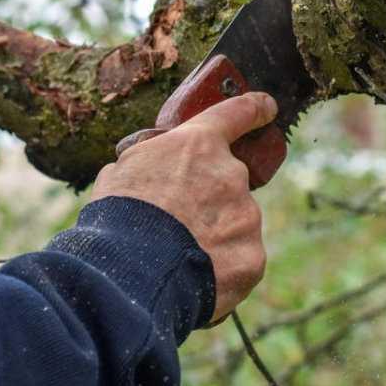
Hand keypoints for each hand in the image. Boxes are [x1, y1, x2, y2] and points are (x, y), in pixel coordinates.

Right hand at [91, 91, 277, 321]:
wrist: (131, 272)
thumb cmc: (118, 217)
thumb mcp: (123, 171)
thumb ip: (149, 162)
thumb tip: (150, 173)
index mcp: (198, 145)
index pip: (237, 113)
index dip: (254, 109)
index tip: (267, 108)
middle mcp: (231, 174)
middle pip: (228, 184)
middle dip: (209, 200)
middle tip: (177, 223)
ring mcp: (246, 216)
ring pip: (235, 224)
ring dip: (214, 237)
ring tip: (177, 256)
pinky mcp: (252, 256)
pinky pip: (239, 259)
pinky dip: (221, 269)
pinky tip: (194, 277)